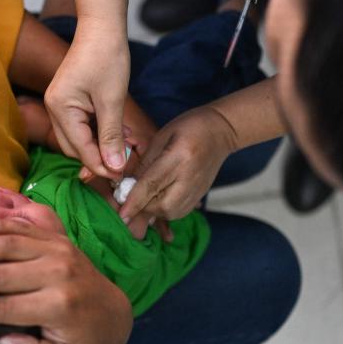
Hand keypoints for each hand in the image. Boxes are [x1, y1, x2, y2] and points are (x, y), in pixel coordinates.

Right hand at [0, 219, 132, 343]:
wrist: (111, 311)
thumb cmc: (83, 340)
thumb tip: (3, 339)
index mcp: (60, 306)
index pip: (5, 307)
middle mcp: (59, 273)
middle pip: (2, 274)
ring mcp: (60, 250)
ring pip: (10, 244)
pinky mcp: (58, 238)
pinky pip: (24, 228)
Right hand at [45, 35, 129, 179]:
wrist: (101, 27)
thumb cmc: (107, 57)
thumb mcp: (113, 101)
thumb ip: (112, 137)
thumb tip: (115, 168)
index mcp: (60, 108)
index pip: (79, 149)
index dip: (101, 165)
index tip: (121, 176)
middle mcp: (53, 108)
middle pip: (74, 148)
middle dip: (98, 158)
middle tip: (123, 166)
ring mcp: (58, 104)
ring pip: (77, 139)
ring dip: (99, 146)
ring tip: (123, 148)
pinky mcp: (67, 100)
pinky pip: (80, 126)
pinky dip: (97, 133)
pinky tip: (116, 134)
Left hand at [120, 106, 236, 238]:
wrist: (221, 131)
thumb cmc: (188, 127)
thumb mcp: (160, 137)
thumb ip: (144, 163)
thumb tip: (126, 186)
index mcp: (179, 156)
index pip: (152, 184)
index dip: (134, 201)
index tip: (121, 215)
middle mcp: (190, 177)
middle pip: (162, 205)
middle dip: (142, 206)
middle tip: (130, 196)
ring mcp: (198, 189)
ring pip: (170, 212)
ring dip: (152, 209)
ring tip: (144, 195)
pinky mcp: (201, 195)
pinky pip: (178, 212)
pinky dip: (164, 210)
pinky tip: (158, 197)